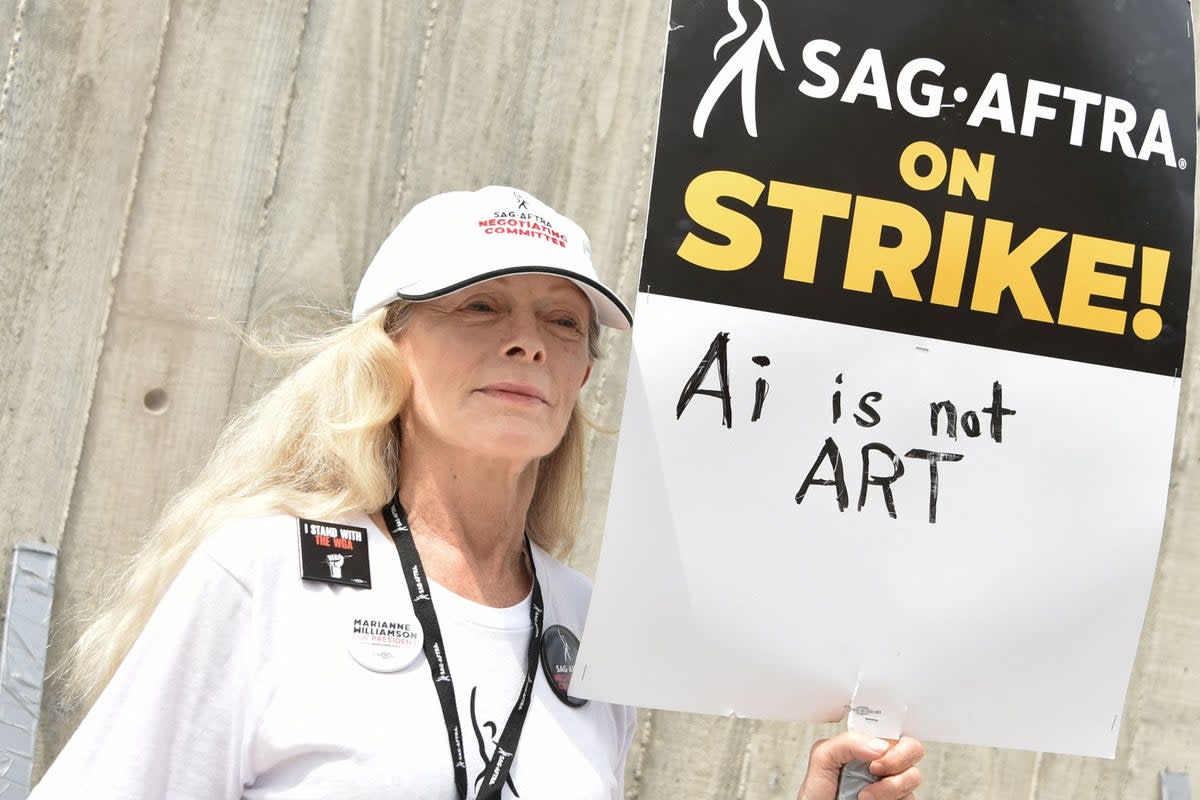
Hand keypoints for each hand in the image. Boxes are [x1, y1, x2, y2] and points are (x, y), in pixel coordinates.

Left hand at [795, 732, 923, 799]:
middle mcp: (883, 764)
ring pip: (913, 776)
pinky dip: (891, 799)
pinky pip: (911, 798)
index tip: (877, 751)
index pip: (893, 729)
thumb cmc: (818, 792)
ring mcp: (892, 785)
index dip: (893, 735)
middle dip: (897, 759)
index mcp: (867, 747)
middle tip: (875, 770)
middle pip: (913, 749)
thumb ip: (847, 742)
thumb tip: (880, 745)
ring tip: (864, 796)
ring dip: (889, 788)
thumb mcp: (822, 757)